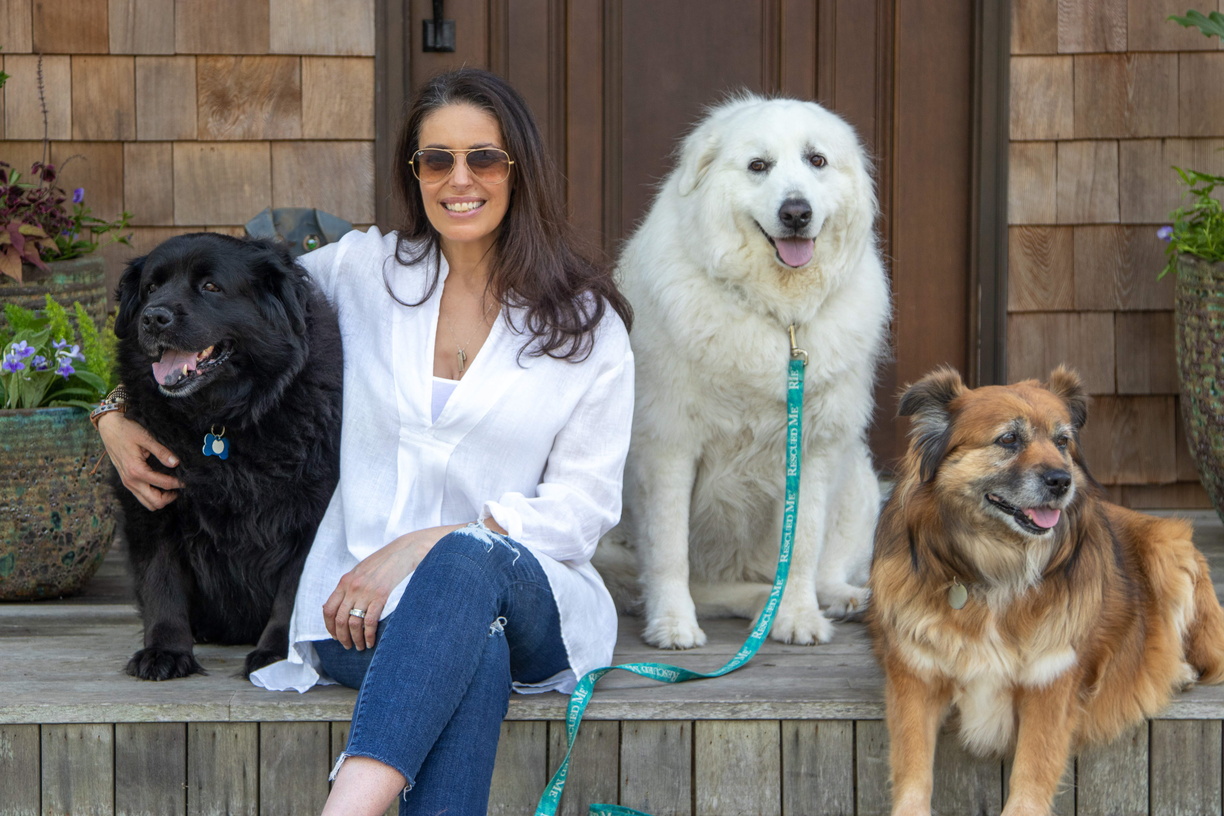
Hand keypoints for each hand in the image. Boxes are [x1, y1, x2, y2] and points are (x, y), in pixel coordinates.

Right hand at [97, 411, 183, 510]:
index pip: (163, 484)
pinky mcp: (126, 481)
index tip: (187, 480)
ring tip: (172, 488)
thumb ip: (161, 452)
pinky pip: (141, 496)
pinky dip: (152, 495)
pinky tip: (160, 485)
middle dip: (169, 497)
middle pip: (155, 502)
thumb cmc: (126, 431)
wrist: (109, 428)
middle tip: (180, 487)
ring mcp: (127, 483)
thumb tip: (176, 463)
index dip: (178, 483)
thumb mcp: (146, 438)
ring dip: (161, 499)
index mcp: (136, 470)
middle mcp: (130, 481)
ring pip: (147, 503)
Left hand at [322, 525, 459, 649]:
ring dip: (355, 639)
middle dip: (342, 637)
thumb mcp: (360, 571)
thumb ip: (349, 586)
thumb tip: (339, 605)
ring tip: (360, 647)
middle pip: (339, 619)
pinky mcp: (381, 596)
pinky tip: (371, 641)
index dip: (329, 626)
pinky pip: (370, 621)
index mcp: (345, 581)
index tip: (335, 636)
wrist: (404, 551)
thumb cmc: (384, 562)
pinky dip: (369, 635)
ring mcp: (366, 592)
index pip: (328, 609)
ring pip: (353, 623)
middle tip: (348, 646)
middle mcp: (352, 587)